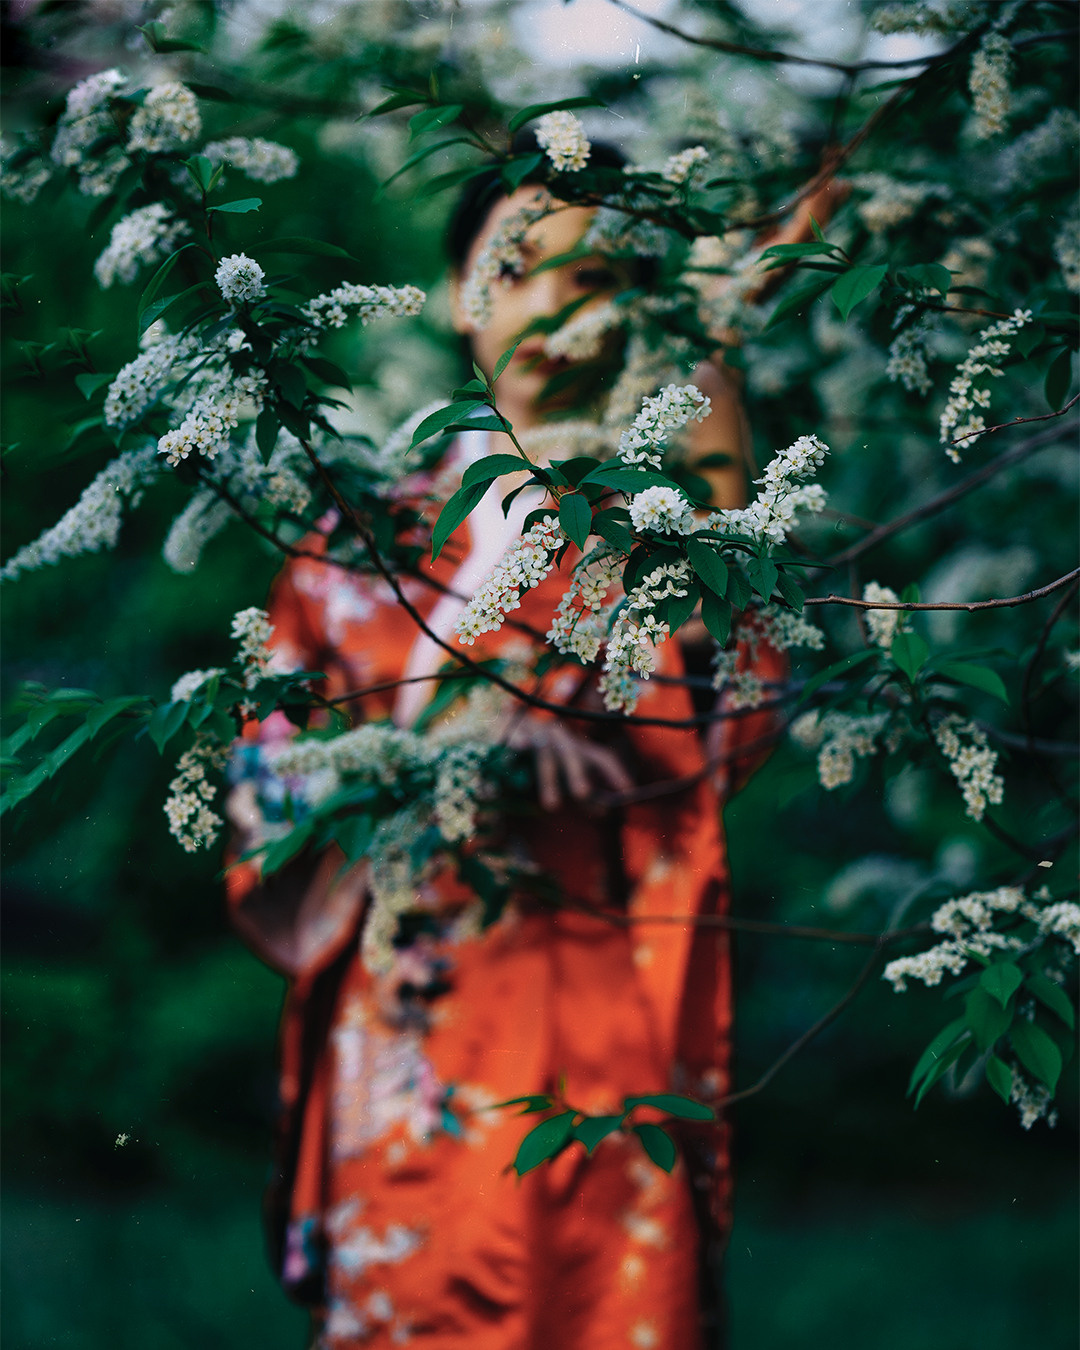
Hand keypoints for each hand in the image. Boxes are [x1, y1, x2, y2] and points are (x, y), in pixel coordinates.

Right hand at [503, 715, 632, 810]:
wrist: (505, 726)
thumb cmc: (538, 759)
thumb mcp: (561, 776)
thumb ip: (580, 794)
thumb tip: (605, 812)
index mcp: (576, 747)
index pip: (601, 757)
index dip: (616, 773)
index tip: (629, 790)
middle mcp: (560, 738)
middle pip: (572, 755)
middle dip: (577, 775)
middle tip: (583, 794)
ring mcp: (537, 733)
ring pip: (545, 755)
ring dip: (549, 780)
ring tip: (551, 806)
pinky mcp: (513, 731)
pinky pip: (516, 738)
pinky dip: (518, 742)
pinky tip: (520, 747)